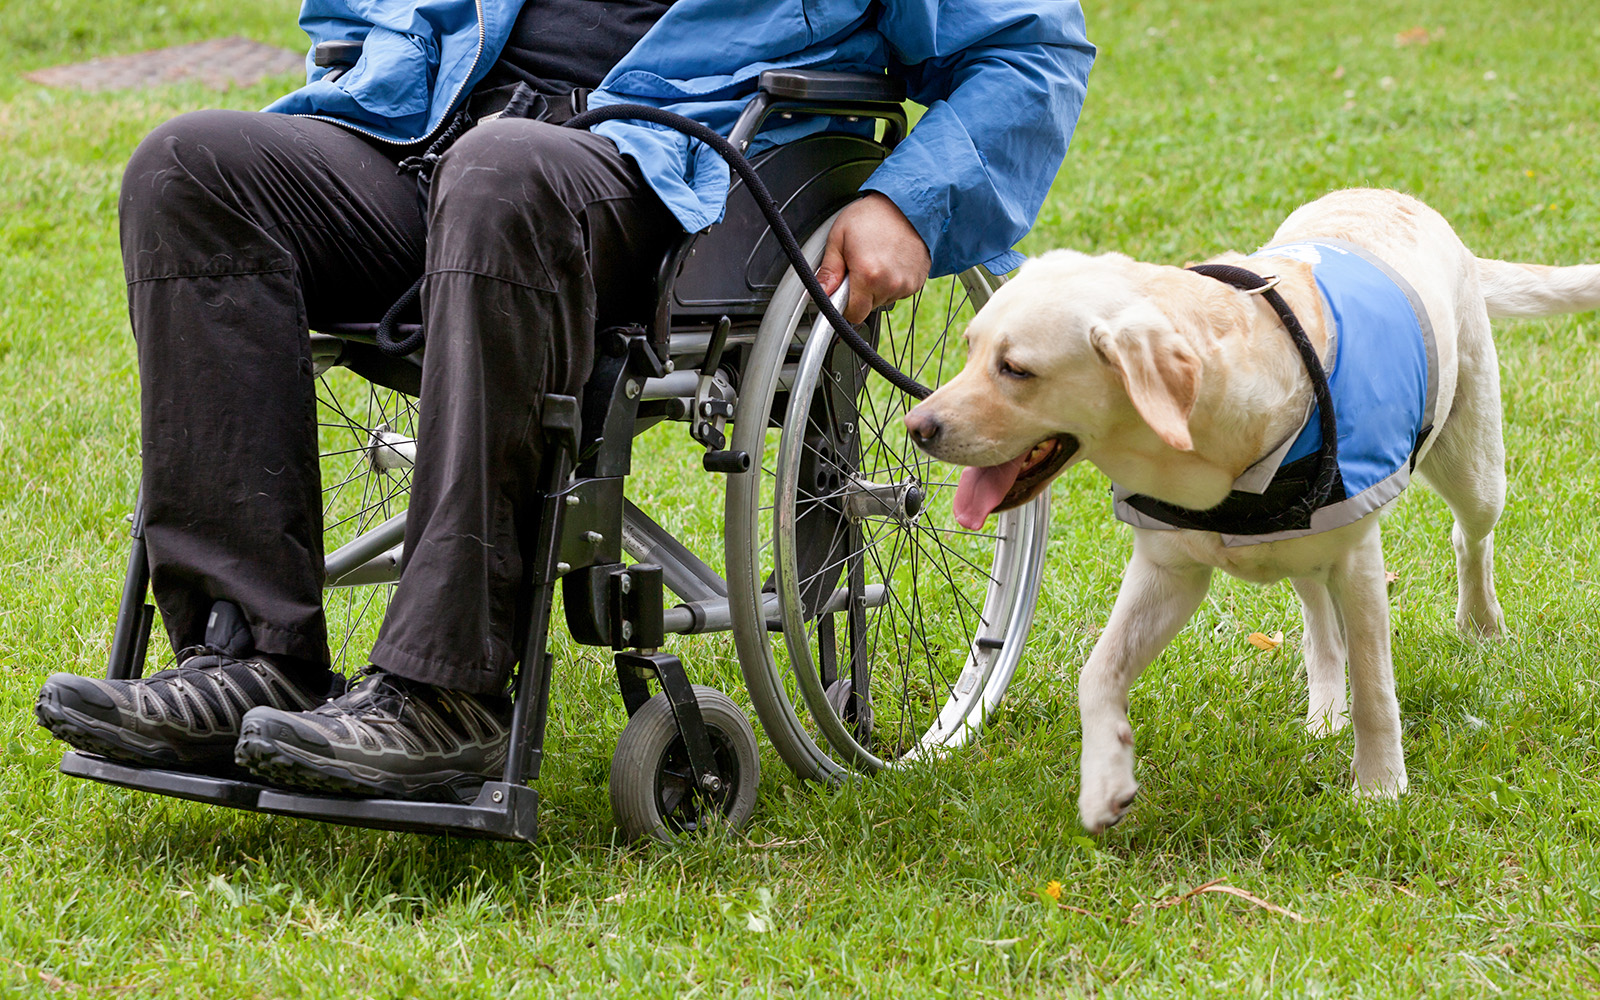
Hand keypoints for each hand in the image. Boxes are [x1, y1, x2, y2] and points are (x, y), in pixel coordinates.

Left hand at [815, 192, 931, 323]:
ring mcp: (907, 284)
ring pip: (884, 299)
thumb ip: (828, 270)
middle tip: (860, 265)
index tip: (843, 292)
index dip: (845, 305)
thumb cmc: (872, 215)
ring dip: (877, 287)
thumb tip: (820, 292)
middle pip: (868, 307)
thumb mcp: (839, 237)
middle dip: (861, 293)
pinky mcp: (918, 281)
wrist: (906, 203)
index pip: (853, 314)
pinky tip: (891, 261)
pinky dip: (892, 282)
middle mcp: (890, 283)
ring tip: (877, 259)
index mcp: (868, 275)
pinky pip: (899, 292)